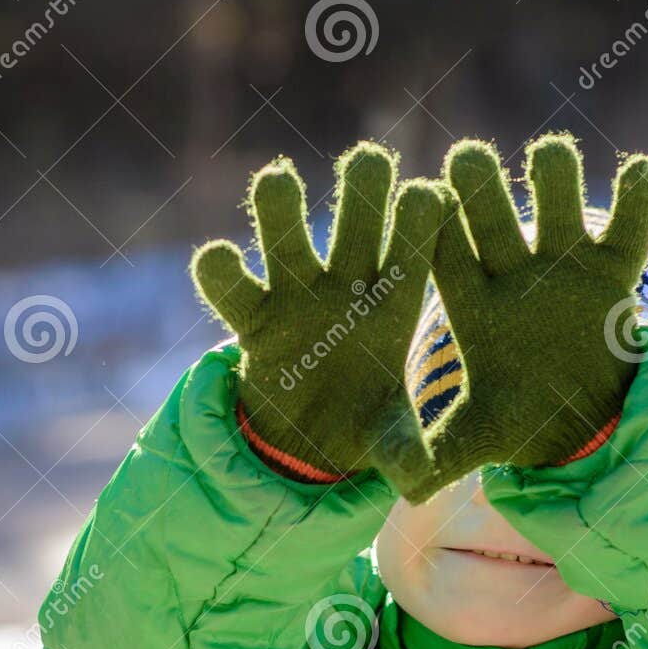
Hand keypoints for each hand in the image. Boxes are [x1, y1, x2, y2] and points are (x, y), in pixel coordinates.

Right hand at [191, 143, 445, 482]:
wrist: (315, 436)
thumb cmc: (371, 422)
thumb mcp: (392, 440)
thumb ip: (405, 450)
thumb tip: (419, 487)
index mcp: (397, 305)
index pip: (414, 254)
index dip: (421, 226)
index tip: (429, 197)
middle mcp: (346, 286)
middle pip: (355, 223)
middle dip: (361, 192)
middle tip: (369, 161)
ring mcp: (296, 295)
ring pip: (287, 237)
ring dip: (282, 207)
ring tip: (280, 181)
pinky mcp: (251, 318)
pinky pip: (228, 287)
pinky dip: (219, 271)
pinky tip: (217, 261)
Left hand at [410, 133, 647, 498]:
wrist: (579, 423)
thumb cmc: (516, 420)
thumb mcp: (475, 438)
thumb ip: (438, 454)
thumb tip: (406, 492)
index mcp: (468, 302)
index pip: (443, 256)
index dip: (432, 229)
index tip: (420, 200)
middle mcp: (513, 271)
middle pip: (490, 214)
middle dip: (480, 185)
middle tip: (468, 158)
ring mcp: (564, 265)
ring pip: (556, 203)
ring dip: (553, 176)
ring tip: (549, 158)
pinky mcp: (615, 271)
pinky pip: (630, 227)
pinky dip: (638, 198)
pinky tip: (636, 171)